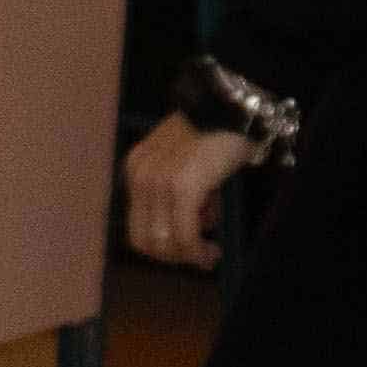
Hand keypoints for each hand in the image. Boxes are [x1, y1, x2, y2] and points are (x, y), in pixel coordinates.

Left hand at [119, 110, 256, 270]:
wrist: (230, 108)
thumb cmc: (214, 136)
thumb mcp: (185, 165)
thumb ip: (180, 195)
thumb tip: (194, 232)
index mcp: (136, 170)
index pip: (137, 226)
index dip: (162, 247)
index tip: (187, 251)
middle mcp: (140, 177)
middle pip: (144, 240)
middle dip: (173, 257)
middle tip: (200, 258)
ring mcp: (158, 183)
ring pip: (164, 242)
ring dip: (188, 255)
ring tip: (210, 250)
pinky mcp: (181, 188)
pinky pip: (185, 234)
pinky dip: (197, 249)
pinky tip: (213, 249)